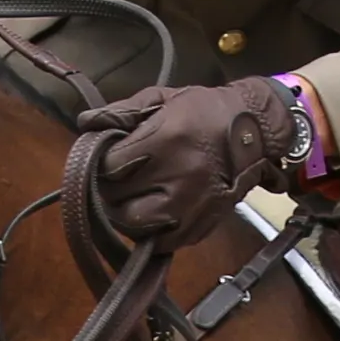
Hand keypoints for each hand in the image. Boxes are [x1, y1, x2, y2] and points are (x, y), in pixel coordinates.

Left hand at [75, 76, 302, 241]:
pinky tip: (151, 216)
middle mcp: (179, 176)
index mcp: (166, 139)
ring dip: (124, 216)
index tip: (104, 160)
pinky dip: (150, 233)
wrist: (255, 130)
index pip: (111, 167)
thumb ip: (122, 111)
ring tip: (128, 200)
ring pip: (137, 226)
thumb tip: (85, 123)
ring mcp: (192, 205)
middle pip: (118, 200)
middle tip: (112, 182)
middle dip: (108, 191)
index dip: (100, 165)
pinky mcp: (203, 224)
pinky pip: (164, 242)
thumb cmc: (204, 109)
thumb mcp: (162, 98)